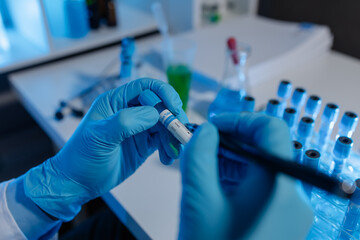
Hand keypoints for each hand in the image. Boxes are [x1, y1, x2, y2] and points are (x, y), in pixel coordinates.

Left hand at [23, 78, 186, 220]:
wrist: (78, 183)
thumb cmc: (81, 157)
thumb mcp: (100, 137)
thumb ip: (125, 122)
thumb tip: (154, 114)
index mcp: (115, 101)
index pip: (145, 87)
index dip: (163, 92)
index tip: (175, 106)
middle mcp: (129, 111)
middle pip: (159, 106)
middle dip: (172, 118)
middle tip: (180, 133)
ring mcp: (137, 128)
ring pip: (164, 124)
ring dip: (172, 136)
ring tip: (173, 153)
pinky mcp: (143, 144)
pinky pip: (162, 141)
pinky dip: (169, 147)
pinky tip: (167, 158)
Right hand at [178, 112, 291, 238]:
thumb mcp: (198, 202)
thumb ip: (198, 157)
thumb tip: (204, 132)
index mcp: (279, 186)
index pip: (271, 128)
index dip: (239, 119)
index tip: (214, 126)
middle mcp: (294, 197)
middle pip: (265, 148)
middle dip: (229, 142)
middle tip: (201, 146)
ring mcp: (290, 211)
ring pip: (262, 169)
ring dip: (231, 161)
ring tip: (203, 168)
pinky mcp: (281, 221)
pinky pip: (262, 188)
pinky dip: (238, 180)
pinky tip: (215, 186)